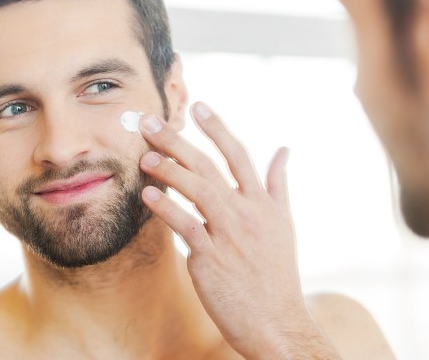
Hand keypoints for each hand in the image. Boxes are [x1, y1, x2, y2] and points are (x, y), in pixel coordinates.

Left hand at [138, 102, 338, 358]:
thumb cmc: (277, 273)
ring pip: (197, 190)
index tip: (198, 106)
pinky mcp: (211, 258)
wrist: (277, 322)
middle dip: (176, 140)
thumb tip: (283, 150)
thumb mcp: (284, 224)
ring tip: (144, 156)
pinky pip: (186, 225)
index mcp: (263, 203)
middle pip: (208, 166)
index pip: (239, 155)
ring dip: (168, 169)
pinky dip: (166, 207)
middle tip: (148, 121)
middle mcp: (247, 213)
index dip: (217, 128)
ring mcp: (230, 234)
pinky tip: (148, 194)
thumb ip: (277, 184)